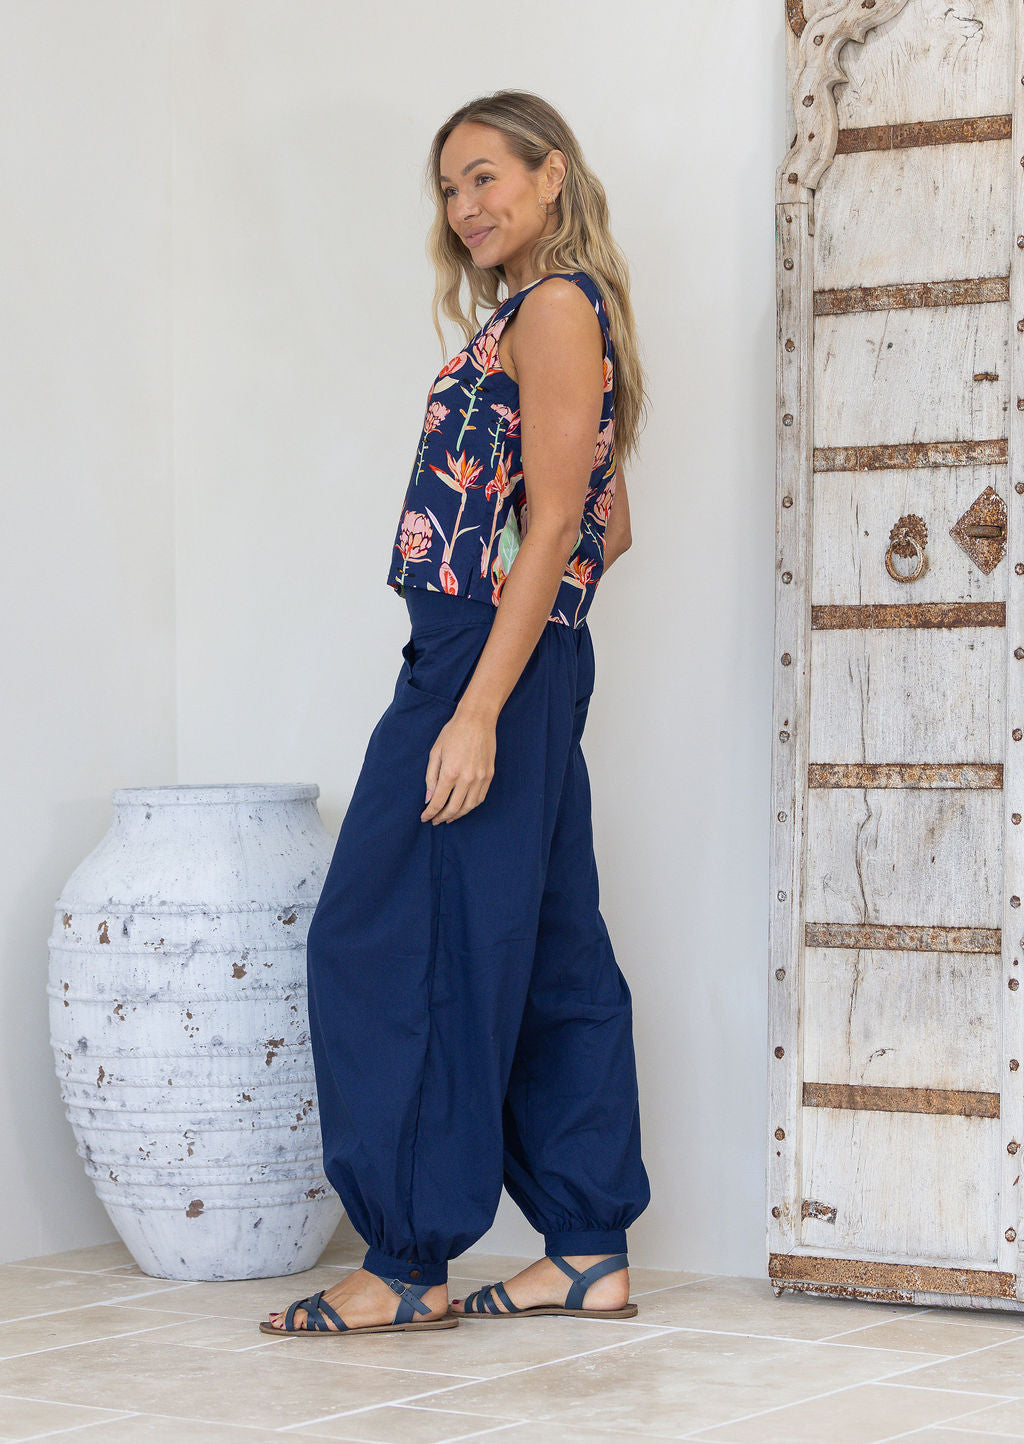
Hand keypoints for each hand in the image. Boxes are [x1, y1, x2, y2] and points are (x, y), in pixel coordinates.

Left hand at [421, 707, 496, 823]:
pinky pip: (480, 798)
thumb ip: (430, 777)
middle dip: (442, 817)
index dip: (430, 813)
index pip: (438, 801)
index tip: (424, 818)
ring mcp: (480, 778)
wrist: (477, 720)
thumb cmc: (453, 732)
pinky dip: (470, 806)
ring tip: (448, 817)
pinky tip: (463, 807)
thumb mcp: (435, 752)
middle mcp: (467, 778)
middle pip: (453, 808)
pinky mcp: (489, 775)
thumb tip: (429, 798)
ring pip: (469, 806)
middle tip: (435, 821)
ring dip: (457, 815)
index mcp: (450, 772)